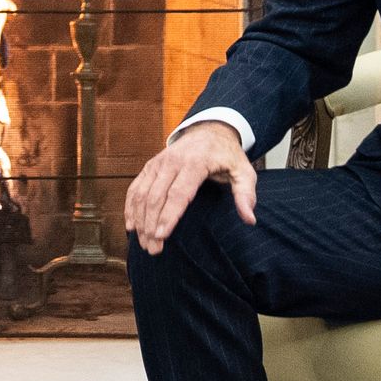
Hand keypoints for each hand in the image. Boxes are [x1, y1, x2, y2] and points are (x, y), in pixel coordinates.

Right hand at [124, 119, 256, 254]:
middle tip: (153, 249)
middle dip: (152, 225)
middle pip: (156, 197)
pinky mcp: (150, 166)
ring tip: (143, 244)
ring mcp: (158, 163)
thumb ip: (245, 194)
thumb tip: (249, 219)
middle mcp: (172, 161)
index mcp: (196, 162)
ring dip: (140, 220)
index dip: (168, 216)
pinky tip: (131, 226)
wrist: (209, 130)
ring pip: (142, 193)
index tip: (162, 236)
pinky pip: (135, 187)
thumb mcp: (243, 171)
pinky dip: (130, 207)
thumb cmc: (227, 155)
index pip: (178, 193)